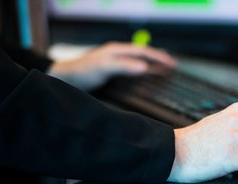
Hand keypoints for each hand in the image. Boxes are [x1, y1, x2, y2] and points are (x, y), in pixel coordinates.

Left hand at [47, 42, 176, 90]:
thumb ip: (124, 66)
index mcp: (117, 50)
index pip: (143, 52)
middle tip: (173, 66)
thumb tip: (145, 67)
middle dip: (159, 60)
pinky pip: (133, 69)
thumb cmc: (82, 72)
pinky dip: (143, 72)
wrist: (65, 79)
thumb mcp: (104, 68)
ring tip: (165, 70)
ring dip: (152, 66)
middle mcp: (117, 55)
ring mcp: (115, 63)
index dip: (159, 57)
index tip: (171, 64)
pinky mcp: (112, 72)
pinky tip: (146, 77)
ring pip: (139, 62)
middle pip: (143, 55)